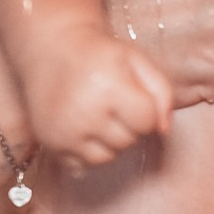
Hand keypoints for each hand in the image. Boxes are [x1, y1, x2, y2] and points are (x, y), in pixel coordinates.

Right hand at [23, 34, 175, 166]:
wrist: (52, 48)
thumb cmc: (100, 54)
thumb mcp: (137, 61)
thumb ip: (162, 92)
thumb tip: (164, 130)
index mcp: (107, 87)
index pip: (146, 122)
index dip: (144, 110)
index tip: (130, 93)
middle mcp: (83, 113)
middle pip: (127, 141)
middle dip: (127, 125)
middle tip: (111, 101)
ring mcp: (63, 131)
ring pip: (106, 158)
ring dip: (109, 141)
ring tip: (98, 114)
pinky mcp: (49, 143)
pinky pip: (82, 166)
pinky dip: (86, 152)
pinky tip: (83, 128)